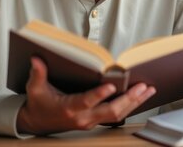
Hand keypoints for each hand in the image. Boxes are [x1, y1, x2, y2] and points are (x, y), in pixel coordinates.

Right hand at [16, 57, 155, 134]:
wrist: (36, 123)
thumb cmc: (38, 104)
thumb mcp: (34, 88)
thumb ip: (37, 74)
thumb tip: (37, 59)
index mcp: (68, 109)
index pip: (86, 102)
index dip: (99, 95)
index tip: (111, 85)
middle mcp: (82, 118)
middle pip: (110, 112)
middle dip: (128, 99)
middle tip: (143, 86)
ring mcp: (90, 121)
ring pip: (117, 115)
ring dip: (134, 102)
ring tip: (148, 90)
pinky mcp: (95, 121)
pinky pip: (116, 115)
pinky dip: (129, 105)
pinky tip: (140, 96)